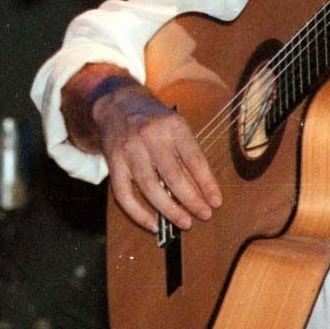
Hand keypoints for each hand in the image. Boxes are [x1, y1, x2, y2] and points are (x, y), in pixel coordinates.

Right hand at [90, 79, 222, 234]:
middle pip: (173, 176)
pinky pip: (124, 194)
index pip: (194, 159)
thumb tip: (204, 190)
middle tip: (204, 215)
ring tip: (185, 222)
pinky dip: (138, 213)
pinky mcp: (113, 163)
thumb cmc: (153, 119)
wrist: (117, 104)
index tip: (216, 202)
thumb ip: (188, 154)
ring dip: (169, 210)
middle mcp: (151, 137)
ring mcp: (130, 150)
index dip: (207, 184)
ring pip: (150, 188)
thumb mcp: (176, 126)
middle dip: (191, 200)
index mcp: (173, 126)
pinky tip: (152, 224)